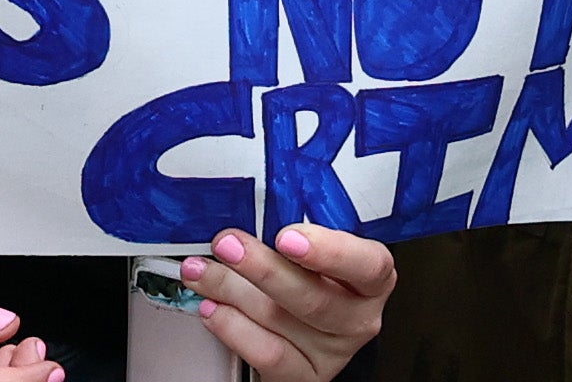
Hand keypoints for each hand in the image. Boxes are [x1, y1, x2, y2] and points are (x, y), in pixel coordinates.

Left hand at [179, 223, 396, 376]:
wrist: (294, 333)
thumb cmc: (304, 276)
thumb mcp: (308, 249)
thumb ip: (293, 234)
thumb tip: (246, 206)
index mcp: (369, 279)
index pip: (369, 265)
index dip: (330, 251)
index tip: (287, 237)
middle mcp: (357, 319)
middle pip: (315, 299)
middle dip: (263, 269)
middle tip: (227, 245)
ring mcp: (332, 352)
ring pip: (280, 321)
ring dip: (230, 290)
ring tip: (202, 270)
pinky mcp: (304, 377)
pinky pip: (267, 354)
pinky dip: (232, 327)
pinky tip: (212, 308)